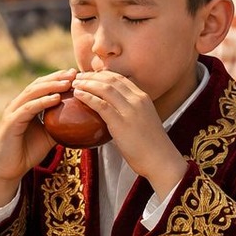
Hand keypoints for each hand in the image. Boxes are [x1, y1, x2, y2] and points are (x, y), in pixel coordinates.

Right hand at [0, 70, 76, 208]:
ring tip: (68, 83)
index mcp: (26, 105)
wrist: (10, 169)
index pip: (42, 86)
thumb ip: (61, 125)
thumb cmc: (28, 152)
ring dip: (51, 86)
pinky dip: (42, 102)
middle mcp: (18, 104)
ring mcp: (13, 112)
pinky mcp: (11, 122)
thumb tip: (83, 120)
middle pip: (38, 84)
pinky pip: (29, 109)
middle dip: (56, 77)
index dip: (58, 78)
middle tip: (73, 73)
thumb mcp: (49, 135)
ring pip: (33, 93)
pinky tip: (56, 99)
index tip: (76, 74)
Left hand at [68, 72, 185, 198]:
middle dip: (91, 76)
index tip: (89, 76)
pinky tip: (77, 94)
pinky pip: (100, 104)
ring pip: (104, 88)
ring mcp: (129, 110)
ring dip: (86, 83)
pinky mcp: (121, 123)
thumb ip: (130, 113)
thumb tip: (113, 114)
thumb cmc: (150, 147)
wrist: (161, 160)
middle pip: (110, 79)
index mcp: (143, 98)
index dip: (102, 74)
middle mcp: (137, 100)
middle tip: (77, 77)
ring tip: (74, 84)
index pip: (120, 78)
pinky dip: (87, 96)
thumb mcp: (143, 122)